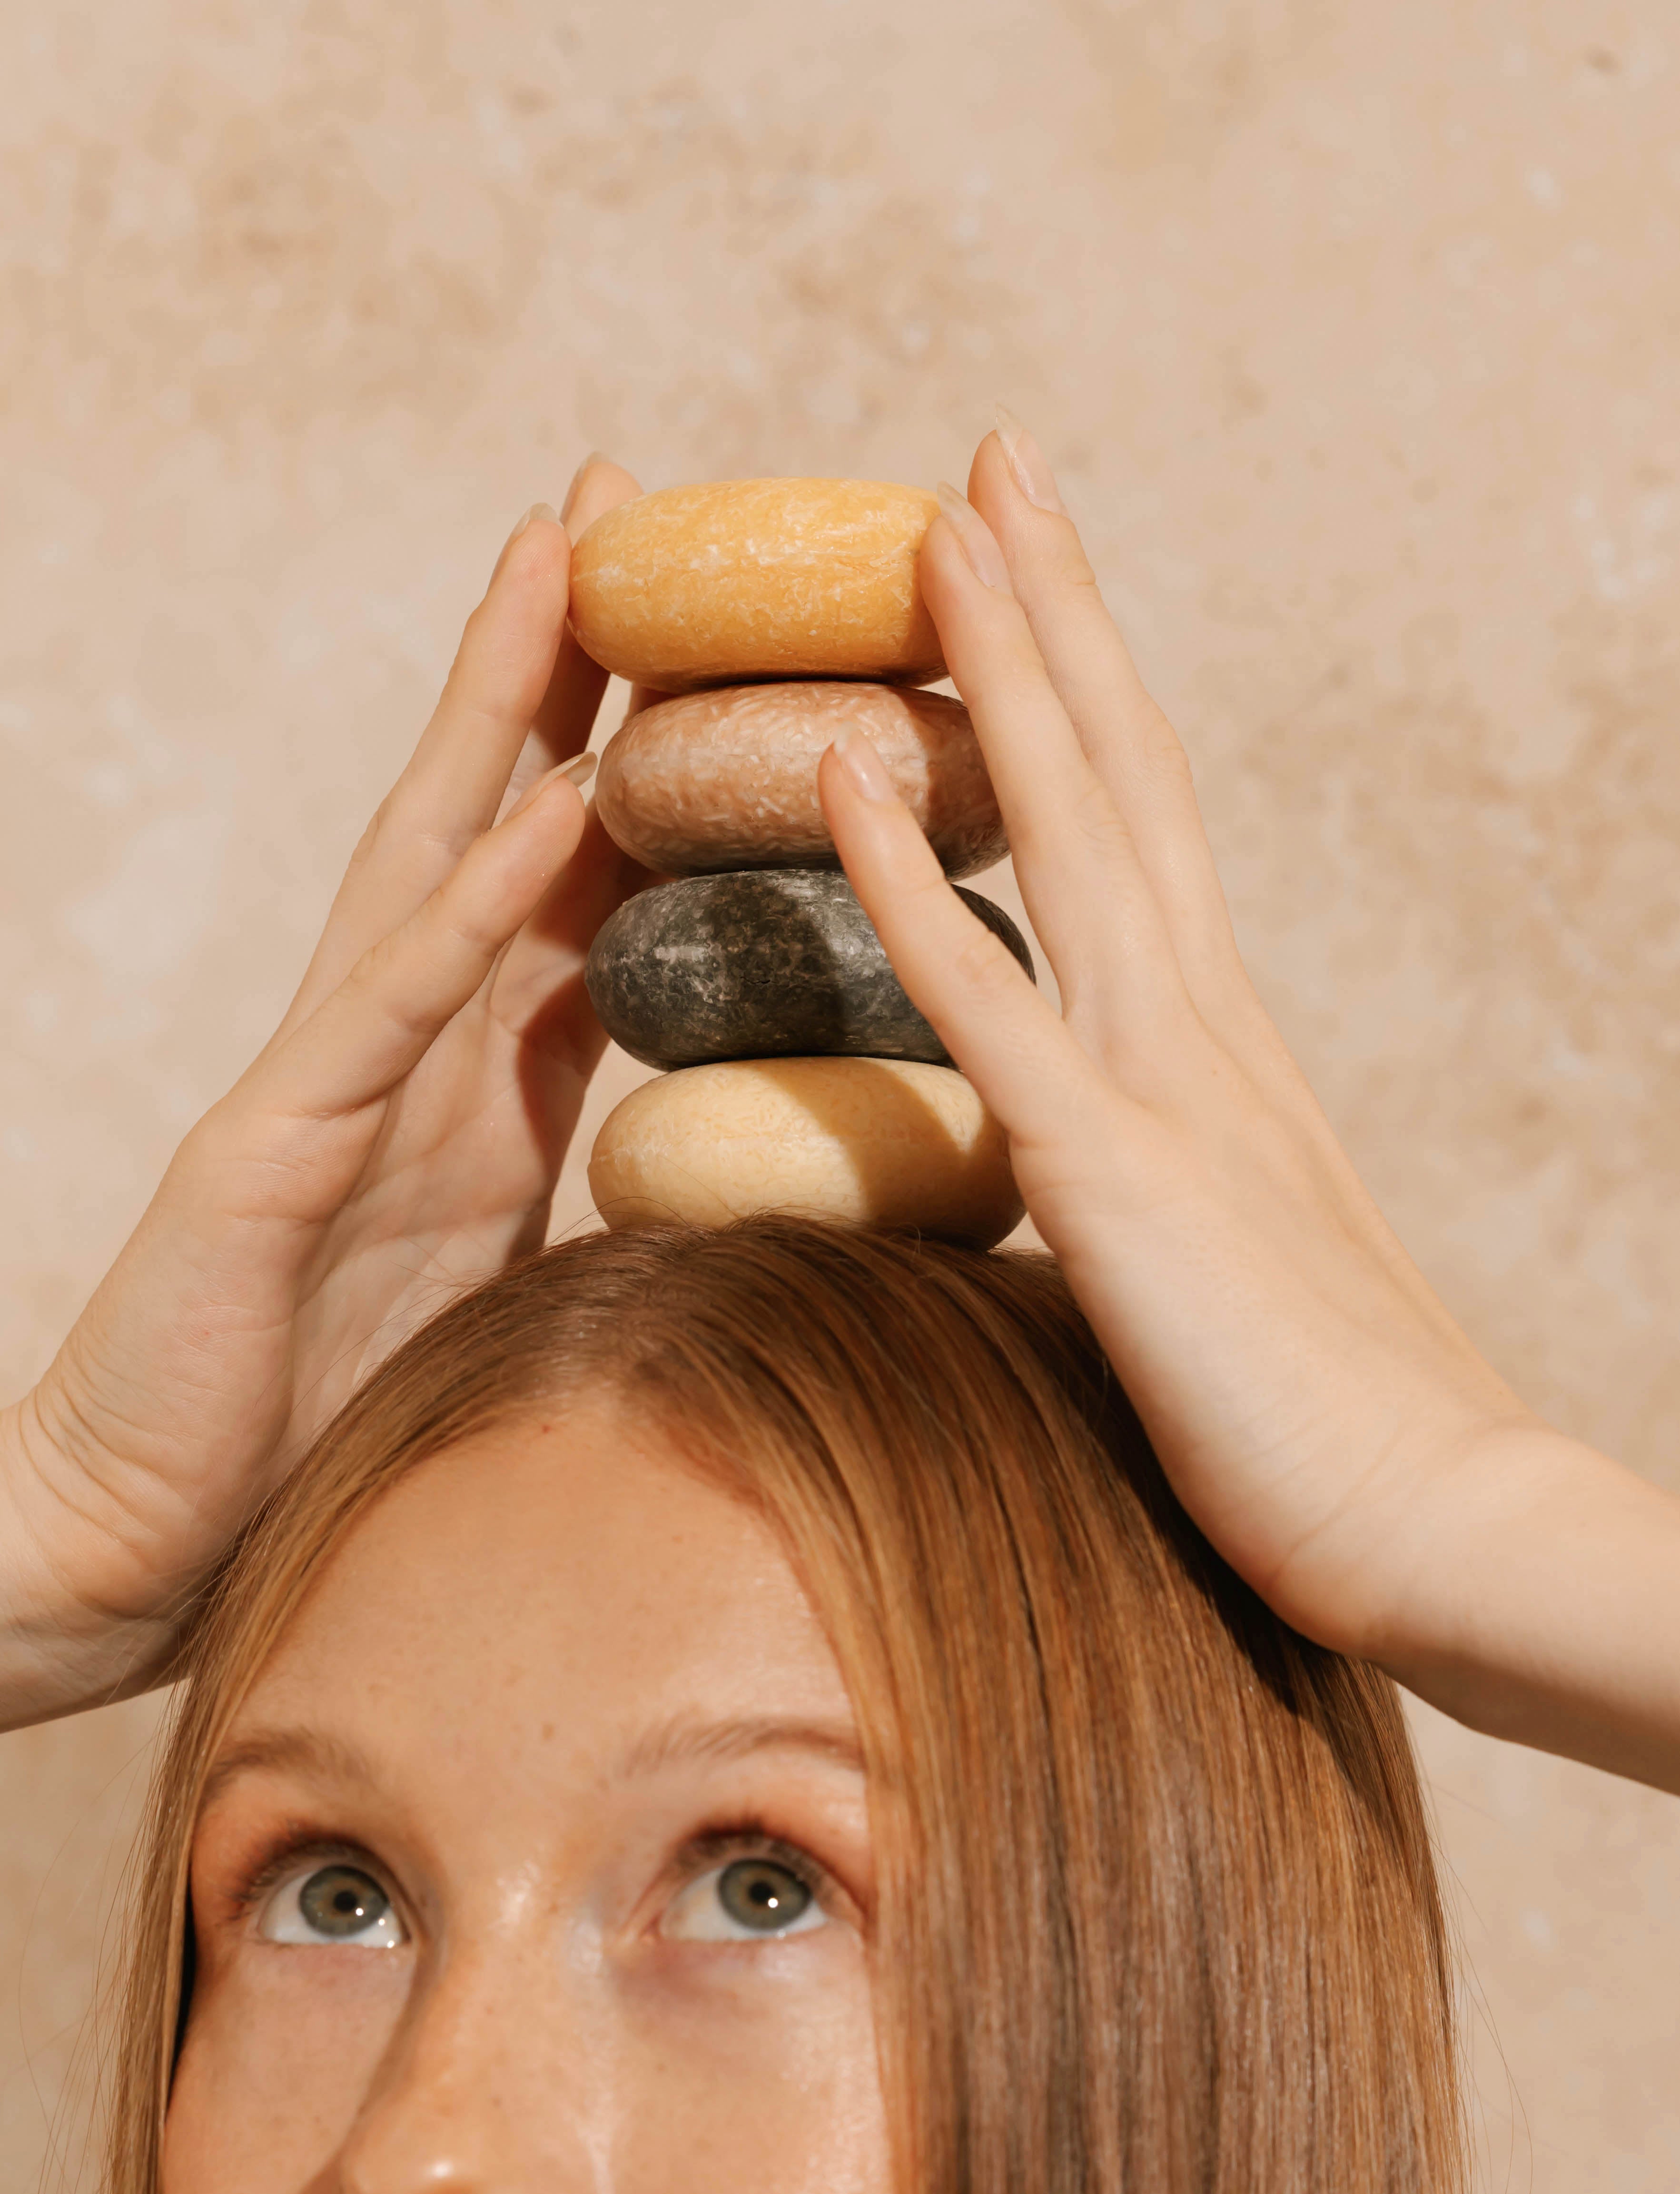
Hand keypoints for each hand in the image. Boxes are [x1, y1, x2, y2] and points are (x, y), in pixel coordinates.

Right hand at [0, 460, 648, 1726]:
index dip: (637, 764)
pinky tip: (541, 812)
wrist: (146, 1546)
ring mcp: (331, 1087)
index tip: (718, 647)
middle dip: (562, 669)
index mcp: (471, 1091)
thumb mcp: (491, 1291)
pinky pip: (390, 1015)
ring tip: (569, 559)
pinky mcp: (272, 1158)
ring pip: (429, 862)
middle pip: (495, 821)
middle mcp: (403, 1054)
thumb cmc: (315, 1427)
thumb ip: (585, 1199)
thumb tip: (724, 1164)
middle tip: (626, 505)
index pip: (568, 891)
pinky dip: (468, 910)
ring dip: (507, 713)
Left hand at [820, 420, 1679, 1791]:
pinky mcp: (1115, 1176)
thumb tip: (1086, 1171)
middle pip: (1115, 776)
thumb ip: (1157, 1182)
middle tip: (988, 464)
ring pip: (1067, 831)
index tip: (1028, 579)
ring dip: (994, 674)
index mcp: (1218, 1048)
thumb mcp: (1229, 1262)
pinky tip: (838, 772)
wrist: (1441, 1526)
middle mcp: (1198, 1027)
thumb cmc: (1335, 1426)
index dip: (1083, 694)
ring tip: (932, 527)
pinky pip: (985, 1000)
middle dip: (1047, 613)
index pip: (1142, 828)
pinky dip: (904, 879)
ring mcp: (1163, 1085)